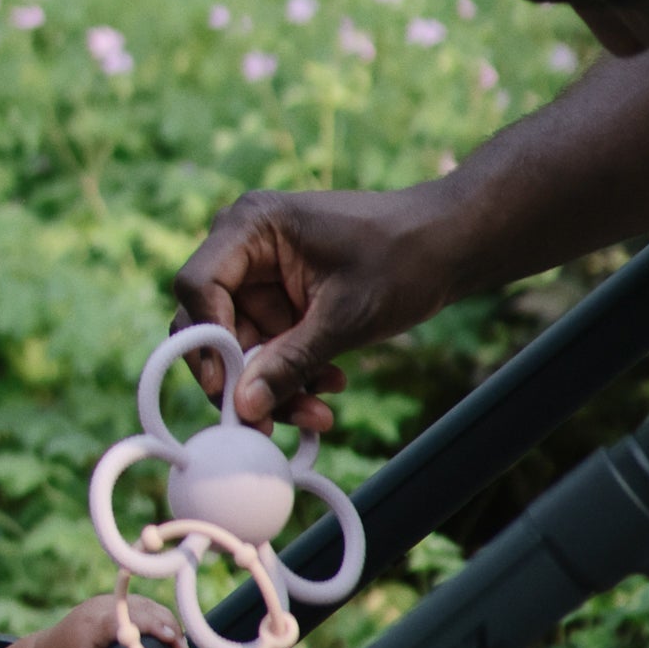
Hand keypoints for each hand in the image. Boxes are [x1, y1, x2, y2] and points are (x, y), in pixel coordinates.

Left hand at [29, 593, 178, 647]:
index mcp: (93, 623)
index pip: (130, 618)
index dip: (155, 627)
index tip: (175, 642)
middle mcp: (101, 605)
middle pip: (143, 607)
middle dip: (167, 625)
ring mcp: (107, 600)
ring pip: (146, 604)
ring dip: (165, 621)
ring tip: (179, 645)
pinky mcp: (114, 602)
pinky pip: (141, 605)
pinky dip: (157, 617)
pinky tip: (169, 634)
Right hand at [171, 183, 461, 431]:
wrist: (450, 244)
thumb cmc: (403, 258)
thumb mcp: (344, 317)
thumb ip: (289, 361)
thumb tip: (243, 406)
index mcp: (252, 225)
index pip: (198, 286)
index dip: (205, 341)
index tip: (229, 387)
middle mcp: (245, 246)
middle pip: (211, 323)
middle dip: (243, 376)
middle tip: (268, 421)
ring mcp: (262, 274)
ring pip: (240, 345)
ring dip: (273, 383)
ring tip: (318, 411)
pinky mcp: (280, 297)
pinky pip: (267, 345)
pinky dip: (291, 371)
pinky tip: (329, 383)